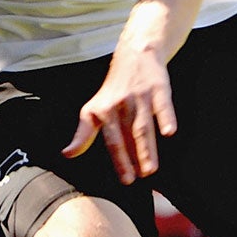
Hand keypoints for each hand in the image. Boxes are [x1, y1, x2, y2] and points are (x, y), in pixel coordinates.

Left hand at [64, 42, 175, 182]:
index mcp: (104, 111)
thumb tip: (67, 154)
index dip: (119, 161)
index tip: (126, 180)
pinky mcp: (159, 88)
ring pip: (144, 126)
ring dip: (148, 147)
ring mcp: (140, 96)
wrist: (134, 55)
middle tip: (142, 177)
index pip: (112, 141)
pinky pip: (163, 105)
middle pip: (129, 135)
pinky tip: (169, 132)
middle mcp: (121, 104)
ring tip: (152, 168)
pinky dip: (166, 117)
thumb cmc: (113, 90)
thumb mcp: (93, 109)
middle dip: (135, 157)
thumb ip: (83, 134)